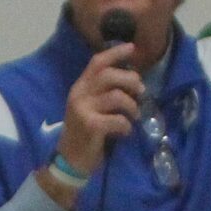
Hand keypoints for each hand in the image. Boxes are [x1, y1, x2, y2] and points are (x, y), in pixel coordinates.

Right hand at [55, 43, 141, 177]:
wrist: (70, 161)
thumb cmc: (85, 134)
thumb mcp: (89, 108)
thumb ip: (103, 92)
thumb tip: (132, 79)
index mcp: (79, 87)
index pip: (97, 62)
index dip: (116, 53)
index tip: (133, 48)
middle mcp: (79, 95)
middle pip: (109, 75)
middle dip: (131, 80)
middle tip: (141, 92)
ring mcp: (83, 110)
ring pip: (117, 96)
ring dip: (132, 105)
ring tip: (134, 115)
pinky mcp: (90, 126)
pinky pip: (118, 119)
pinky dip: (127, 125)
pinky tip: (125, 131)